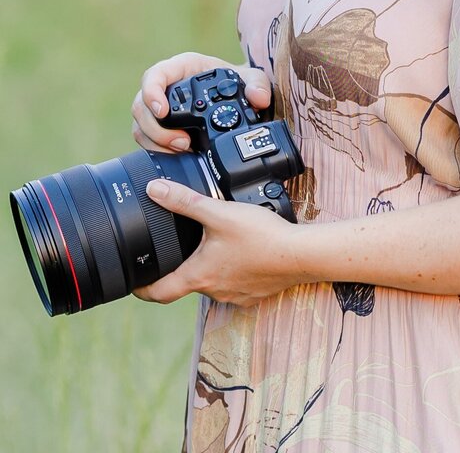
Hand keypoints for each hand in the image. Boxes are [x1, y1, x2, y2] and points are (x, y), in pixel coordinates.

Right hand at [131, 52, 271, 152]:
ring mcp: (160, 108)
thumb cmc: (238, 82)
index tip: (162, 111)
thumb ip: (257, 85)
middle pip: (141, 105)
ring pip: (140, 125)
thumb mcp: (251, 79)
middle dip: (157, 128)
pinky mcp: (161, 127)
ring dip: (156, 141)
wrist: (236, 97)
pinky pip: (146, 139)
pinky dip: (157, 149)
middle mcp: (166, 86)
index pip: (155, 75)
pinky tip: (177, 155)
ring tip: (183, 150)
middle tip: (182, 142)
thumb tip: (258, 98)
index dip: (152, 92)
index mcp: (182, 68)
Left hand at [132, 180, 305, 306]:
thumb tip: (154, 190)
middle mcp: (214, 291)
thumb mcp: (219, 213)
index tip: (133, 282)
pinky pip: (235, 284)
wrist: (301, 255)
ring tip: (212, 244)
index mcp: (199, 275)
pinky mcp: (254, 293)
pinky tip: (241, 252)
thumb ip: (185, 201)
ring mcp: (235, 294)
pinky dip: (232, 270)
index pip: (159, 292)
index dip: (141, 288)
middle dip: (180, 268)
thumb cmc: (261, 236)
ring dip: (208, 267)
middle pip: (187, 284)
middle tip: (176, 250)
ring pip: (212, 283)